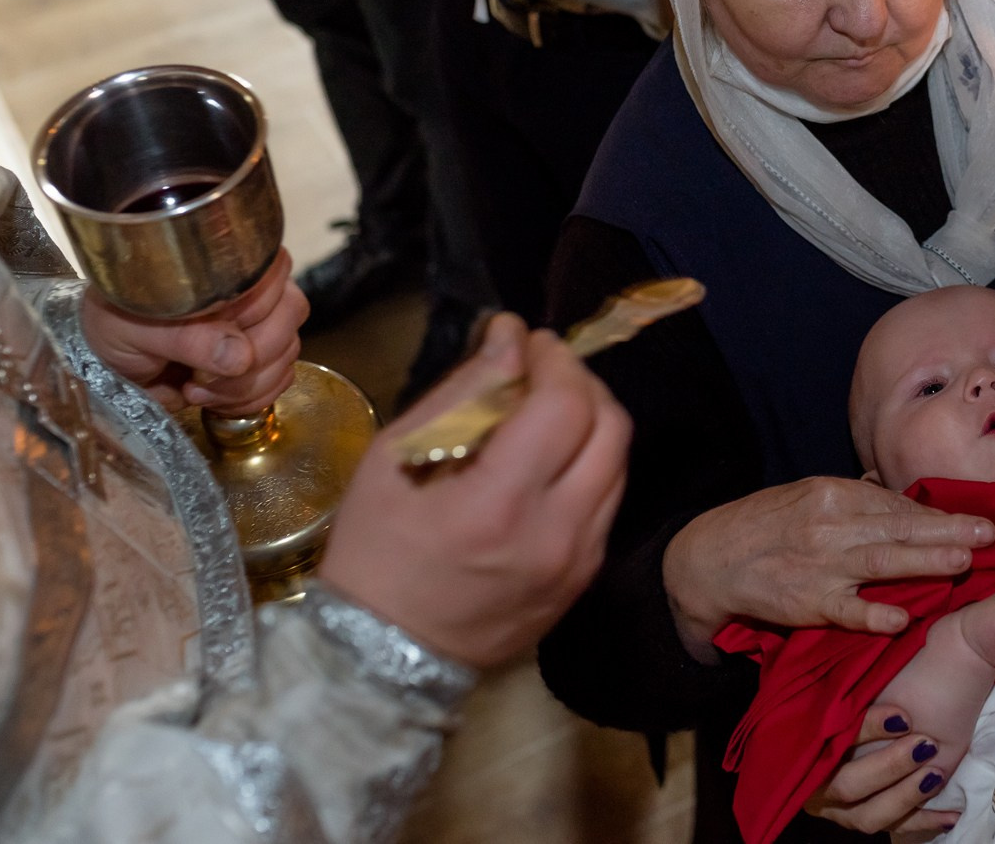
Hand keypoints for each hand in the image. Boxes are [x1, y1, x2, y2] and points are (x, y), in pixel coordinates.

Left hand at [81, 248, 305, 414]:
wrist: (103, 359)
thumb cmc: (115, 325)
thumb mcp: (138, 328)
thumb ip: (187, 339)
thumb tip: (241, 357)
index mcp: (227, 268)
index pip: (272, 284)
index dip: (248, 321)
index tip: (203, 345)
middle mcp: (254, 293)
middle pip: (286, 325)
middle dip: (248, 364)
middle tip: (197, 376)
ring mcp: (259, 329)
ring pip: (285, 358)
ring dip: (243, 387)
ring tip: (195, 387)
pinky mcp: (258, 363)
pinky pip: (279, 382)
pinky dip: (248, 400)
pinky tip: (211, 398)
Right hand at [319, 313, 631, 667]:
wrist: (383, 657)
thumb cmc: (376, 551)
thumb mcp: (393, 460)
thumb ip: (461, 393)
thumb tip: (509, 337)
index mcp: (499, 504)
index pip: (565, 405)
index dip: (555, 359)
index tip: (530, 341)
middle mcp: (556, 534)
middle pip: (611, 427)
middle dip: (582, 381)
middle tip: (543, 368)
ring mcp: (578, 562)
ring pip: (619, 463)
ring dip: (592, 421)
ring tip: (548, 408)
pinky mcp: (584, 579)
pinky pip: (608, 502)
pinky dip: (590, 464)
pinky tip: (551, 458)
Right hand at [661, 477, 994, 658]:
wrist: (707, 558)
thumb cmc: (764, 527)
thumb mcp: (807, 499)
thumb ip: (851, 497)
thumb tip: (888, 486)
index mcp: (832, 495)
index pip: (894, 504)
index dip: (937, 514)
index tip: (976, 519)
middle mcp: (830, 525)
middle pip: (898, 527)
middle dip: (946, 530)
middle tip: (988, 534)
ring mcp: (819, 564)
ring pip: (880, 562)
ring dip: (924, 561)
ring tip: (963, 562)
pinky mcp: (804, 602)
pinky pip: (843, 609)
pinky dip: (871, 613)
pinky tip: (900, 618)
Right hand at [804, 703, 960, 838]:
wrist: (862, 723)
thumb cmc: (857, 698)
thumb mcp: (851, 691)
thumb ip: (857, 693)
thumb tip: (883, 663)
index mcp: (805, 745)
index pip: (830, 740)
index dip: (867, 730)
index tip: (904, 717)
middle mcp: (814, 784)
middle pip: (846, 785)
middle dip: (889, 767)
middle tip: (925, 745)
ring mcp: (837, 807)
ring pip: (867, 815)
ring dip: (905, 796)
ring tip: (935, 775)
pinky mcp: (862, 817)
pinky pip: (893, 828)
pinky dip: (923, 820)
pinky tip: (950, 815)